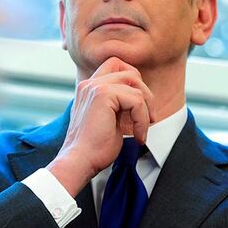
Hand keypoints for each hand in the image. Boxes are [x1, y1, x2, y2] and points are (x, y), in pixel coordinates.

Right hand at [46, 57, 155, 196]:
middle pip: (129, 71)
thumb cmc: (93, 147)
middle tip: (148, 117)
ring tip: (142, 129)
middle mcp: (90, 84)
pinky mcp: (103, 95)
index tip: (139, 106)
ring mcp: (95, 87)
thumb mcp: (107, 119)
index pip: (115, 66)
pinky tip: (137, 136)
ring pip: (136, 86)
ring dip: (145, 110)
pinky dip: (142, 120)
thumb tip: (138, 100)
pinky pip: (136, 100)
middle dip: (145, 93)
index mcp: (88, 88)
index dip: (133, 81)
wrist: (79, 161)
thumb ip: (116, 105)